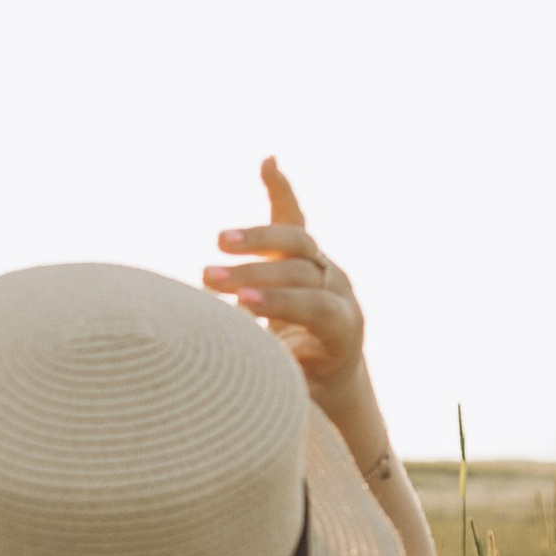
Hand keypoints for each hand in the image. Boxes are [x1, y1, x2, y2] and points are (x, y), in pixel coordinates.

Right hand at [200, 156, 374, 427]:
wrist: (333, 370)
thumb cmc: (308, 387)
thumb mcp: (299, 392)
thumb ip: (280, 373)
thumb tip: (249, 364)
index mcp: (344, 328)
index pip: (314, 306)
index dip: (280, 302)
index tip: (241, 304)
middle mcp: (341, 290)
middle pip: (301, 271)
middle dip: (254, 273)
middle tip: (210, 278)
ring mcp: (326, 268)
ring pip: (297, 242)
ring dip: (256, 239)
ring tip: (219, 241)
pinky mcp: (309, 254)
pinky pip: (295, 218)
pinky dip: (281, 191)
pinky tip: (268, 164)